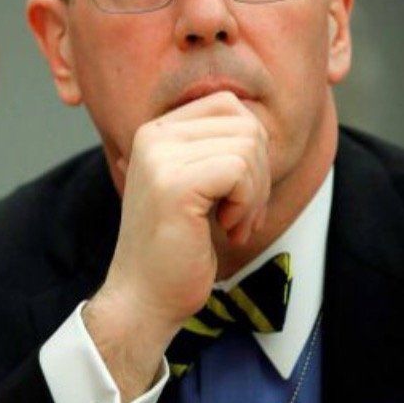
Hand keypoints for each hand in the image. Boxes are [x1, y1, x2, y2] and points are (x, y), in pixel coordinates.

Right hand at [83, 91, 269, 402]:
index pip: (228, 105)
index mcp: (156, 131)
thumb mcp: (195, 183)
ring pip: (248, 145)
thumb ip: (215, 148)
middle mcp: (153, 136)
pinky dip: (247, 204)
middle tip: (242, 214)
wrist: (145, 297)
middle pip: (245, 124)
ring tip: (233, 223)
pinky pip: (240, 170)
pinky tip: (227, 228)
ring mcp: (160, 158)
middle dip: (259, 172)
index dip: (249, 148)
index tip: (238, 192)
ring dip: (255, 193)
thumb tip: (258, 125)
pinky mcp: (174, 184)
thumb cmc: (177, 247)